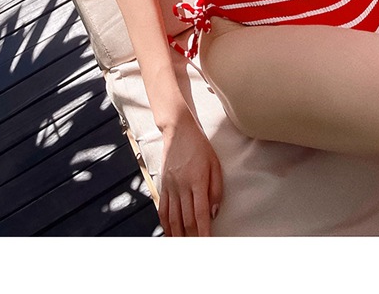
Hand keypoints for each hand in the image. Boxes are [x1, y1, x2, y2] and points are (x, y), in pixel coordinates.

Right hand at [158, 112, 222, 236]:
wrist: (178, 130)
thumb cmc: (199, 146)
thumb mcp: (215, 164)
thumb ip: (216, 189)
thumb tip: (214, 212)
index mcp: (197, 181)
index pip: (200, 213)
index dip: (204, 231)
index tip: (207, 243)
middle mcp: (182, 186)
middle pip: (186, 219)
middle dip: (192, 238)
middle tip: (196, 248)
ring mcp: (170, 186)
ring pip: (173, 217)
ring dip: (178, 235)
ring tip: (183, 246)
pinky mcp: (163, 184)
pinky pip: (162, 208)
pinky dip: (165, 223)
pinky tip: (169, 233)